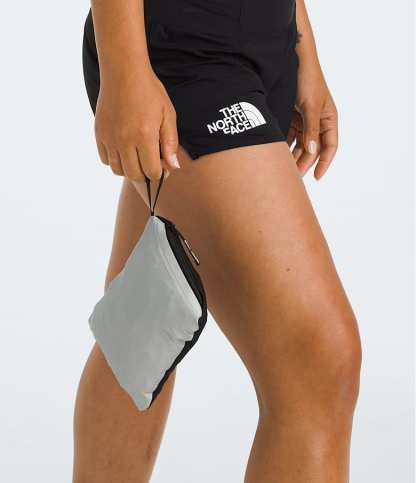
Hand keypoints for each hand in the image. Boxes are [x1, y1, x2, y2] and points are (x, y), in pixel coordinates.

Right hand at [94, 65, 179, 181]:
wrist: (123, 71)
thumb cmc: (149, 92)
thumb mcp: (167, 115)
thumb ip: (170, 143)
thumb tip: (173, 167)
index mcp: (145, 136)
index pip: (152, 172)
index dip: (161, 174)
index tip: (164, 166)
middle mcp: (125, 140)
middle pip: (135, 175)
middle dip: (146, 175)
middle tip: (152, 163)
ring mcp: (110, 138)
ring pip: (118, 170)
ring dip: (130, 169)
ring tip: (138, 156)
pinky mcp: (99, 134)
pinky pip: (105, 159)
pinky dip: (115, 160)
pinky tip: (124, 149)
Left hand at [287, 59, 338, 179]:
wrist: (292, 59)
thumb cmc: (307, 79)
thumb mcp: (310, 106)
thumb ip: (311, 130)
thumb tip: (312, 152)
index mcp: (329, 119)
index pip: (330, 146)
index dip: (324, 163)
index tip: (316, 177)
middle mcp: (318, 121)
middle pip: (312, 148)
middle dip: (304, 163)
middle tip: (293, 177)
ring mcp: (304, 120)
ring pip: (299, 144)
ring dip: (292, 156)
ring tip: (283, 170)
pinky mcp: (291, 116)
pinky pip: (288, 136)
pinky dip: (283, 145)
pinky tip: (275, 155)